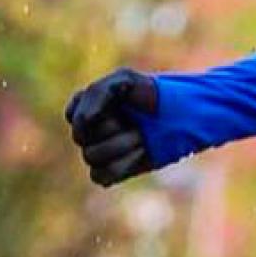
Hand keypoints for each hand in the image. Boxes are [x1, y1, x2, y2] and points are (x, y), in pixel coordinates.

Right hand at [65, 68, 158, 186]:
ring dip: (121, 145)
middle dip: (114, 128)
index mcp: (86, 108)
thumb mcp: (125, 81)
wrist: (181, 116)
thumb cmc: (152, 95)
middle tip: (138, 123)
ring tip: (141, 137)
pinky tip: (140, 153)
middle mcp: (90, 131)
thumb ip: (97, 93)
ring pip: (91, 157)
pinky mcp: (113, 170)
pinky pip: (100, 175)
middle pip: (81, 138)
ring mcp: (100, 151)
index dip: (98, 112)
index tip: (120, 103)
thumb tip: (83, 121)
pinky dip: (122, 164)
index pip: (74, 117)